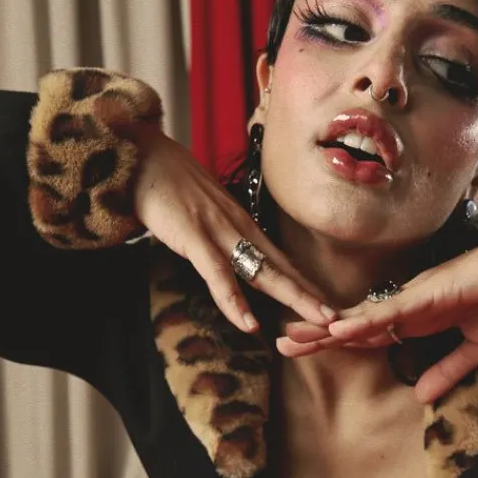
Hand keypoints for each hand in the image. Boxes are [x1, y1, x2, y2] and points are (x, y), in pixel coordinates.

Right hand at [132, 127, 334, 332]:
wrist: (138, 153)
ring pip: (261, 271)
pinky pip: (216, 274)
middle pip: (280, 267)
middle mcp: (237, 226)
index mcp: (239, 223)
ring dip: (292, 298)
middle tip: (338, 319)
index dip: (302, 283)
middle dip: (310, 295)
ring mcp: (216, 230)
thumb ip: (217, 230)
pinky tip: (249, 324)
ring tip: (317, 321)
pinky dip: (233, 301)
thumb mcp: (200, 209)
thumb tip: (228, 250)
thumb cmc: (165, 182)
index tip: (325, 304)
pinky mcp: (192, 236)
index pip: (278, 259)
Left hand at [277, 241, 477, 401]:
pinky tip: (337, 331)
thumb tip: (420, 396)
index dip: (338, 342)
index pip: (367, 333)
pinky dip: (362, 322)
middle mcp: (407, 305)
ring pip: (360, 316)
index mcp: (416, 318)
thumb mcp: (473, 350)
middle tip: (280, 344)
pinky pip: (388, 312)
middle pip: (352, 322)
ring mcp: (413, 298)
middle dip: (317, 334)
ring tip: (291, 338)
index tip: (309, 351)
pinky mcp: (426, 295)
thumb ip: (446, 372)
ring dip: (325, 329)